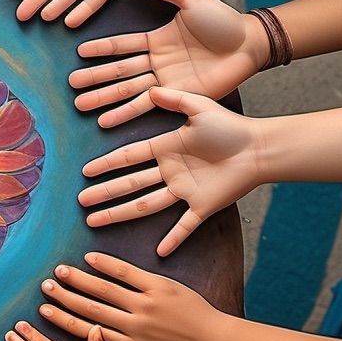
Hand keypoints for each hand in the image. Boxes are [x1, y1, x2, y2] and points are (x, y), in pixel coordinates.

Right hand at [37, 252, 229, 340]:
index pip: (88, 332)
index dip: (64, 320)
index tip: (45, 312)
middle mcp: (132, 324)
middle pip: (90, 308)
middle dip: (65, 297)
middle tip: (45, 287)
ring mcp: (145, 304)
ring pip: (104, 290)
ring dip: (79, 279)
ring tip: (59, 271)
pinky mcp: (159, 288)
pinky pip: (129, 274)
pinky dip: (108, 265)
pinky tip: (90, 258)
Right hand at [69, 0, 268, 126]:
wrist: (250, 44)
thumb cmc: (223, 20)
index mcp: (157, 40)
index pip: (121, 46)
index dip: (101, 49)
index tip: (79, 53)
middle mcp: (156, 62)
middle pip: (118, 72)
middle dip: (94, 79)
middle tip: (71, 86)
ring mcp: (165, 82)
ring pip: (126, 91)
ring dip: (103, 99)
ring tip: (80, 106)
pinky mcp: (177, 97)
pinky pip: (146, 107)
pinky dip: (125, 114)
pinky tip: (106, 122)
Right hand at [79, 88, 263, 254]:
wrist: (260, 148)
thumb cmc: (231, 127)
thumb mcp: (200, 108)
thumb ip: (175, 100)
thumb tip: (150, 88)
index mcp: (166, 149)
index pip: (129, 158)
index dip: (107, 164)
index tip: (85, 172)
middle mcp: (170, 172)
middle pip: (130, 185)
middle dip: (105, 193)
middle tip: (81, 200)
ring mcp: (184, 191)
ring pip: (145, 205)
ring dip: (121, 213)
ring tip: (95, 220)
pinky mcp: (203, 206)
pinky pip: (185, 226)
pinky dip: (174, 239)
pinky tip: (159, 252)